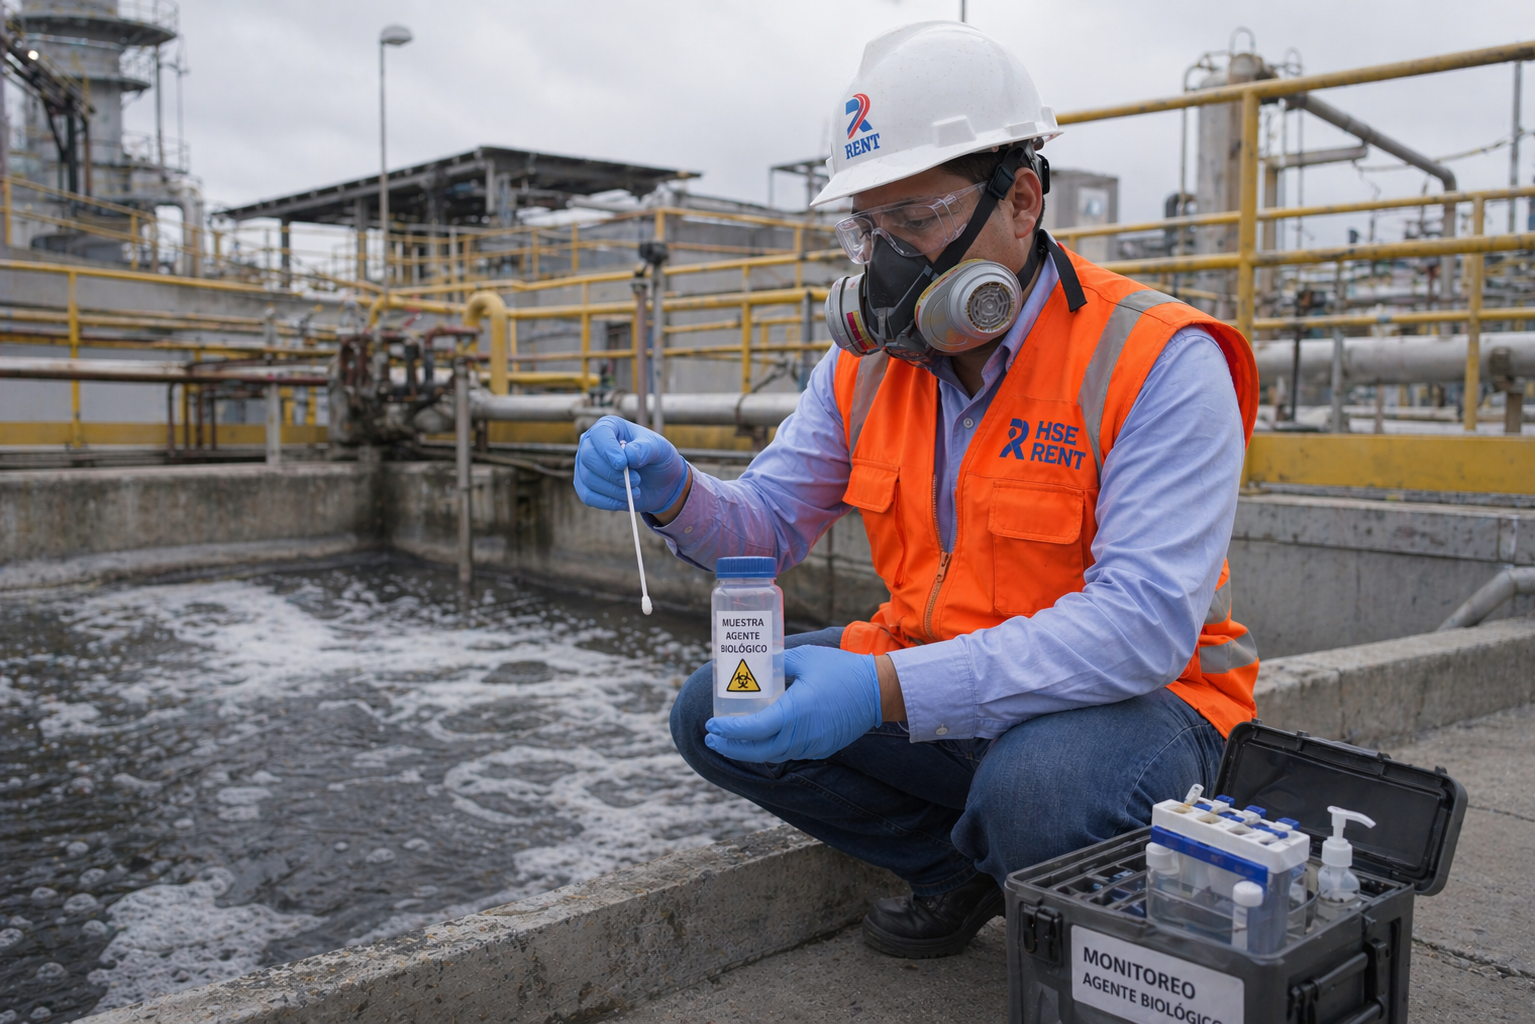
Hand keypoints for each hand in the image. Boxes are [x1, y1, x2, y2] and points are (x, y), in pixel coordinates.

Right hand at [574, 415, 689, 513]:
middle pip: (588, 457)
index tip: (622, 464)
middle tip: (636, 480)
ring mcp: (586, 466)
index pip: (599, 434)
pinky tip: (626, 501)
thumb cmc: (657, 458)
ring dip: (614, 489)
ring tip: (636, 491)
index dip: (608, 450)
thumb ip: (646, 449)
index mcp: (609, 426)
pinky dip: (608, 502)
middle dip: (612, 473)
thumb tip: (629, 455)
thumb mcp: (659, 449)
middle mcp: (592, 443)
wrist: (659, 482)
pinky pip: (588, 496)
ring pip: (589, 478)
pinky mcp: (586, 486)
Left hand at [705, 646, 880, 762]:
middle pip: (757, 751)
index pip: (753, 729)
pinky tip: (759, 740)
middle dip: (730, 747)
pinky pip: (788, 753)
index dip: (729, 731)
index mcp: (795, 712)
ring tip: (729, 741)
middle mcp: (801, 735)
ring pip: (772, 755)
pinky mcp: (821, 748)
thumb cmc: (841, 670)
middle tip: (711, 739)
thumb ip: (776, 663)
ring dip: (748, 751)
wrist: (879, 691)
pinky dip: (768, 749)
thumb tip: (753, 664)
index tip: (711, 726)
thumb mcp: (804, 658)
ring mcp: (812, 745)